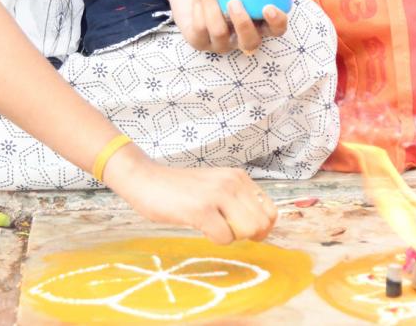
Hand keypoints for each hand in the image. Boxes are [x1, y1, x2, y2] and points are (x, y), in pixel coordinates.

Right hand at [104, 146, 276, 242]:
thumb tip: (261, 228)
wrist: (145, 179)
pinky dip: (213, 239)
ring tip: (210, 224)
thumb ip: (238, 200)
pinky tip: (198, 225)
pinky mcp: (201, 209)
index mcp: (238, 176)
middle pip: (261, 225)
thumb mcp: (216, 186)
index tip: (241, 229)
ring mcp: (217, 194)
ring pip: (247, 231)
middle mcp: (231, 181)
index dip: (260, 228)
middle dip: (244, 234)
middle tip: (222, 228)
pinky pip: (224, 238)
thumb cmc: (179, 188)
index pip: (270, 211)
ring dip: (230, 236)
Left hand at [164, 0, 291, 53]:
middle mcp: (242, 36)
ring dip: (213, 10)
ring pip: (221, 36)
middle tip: (234, 1)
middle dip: (243, 23)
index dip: (276, 22)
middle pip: (251, 43)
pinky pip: (200, 33)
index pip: (276, 30)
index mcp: (260, 21)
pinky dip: (199, 11)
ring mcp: (221, 42)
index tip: (268, 7)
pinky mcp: (199, 41)